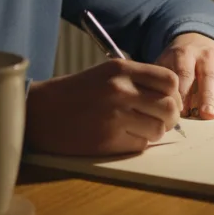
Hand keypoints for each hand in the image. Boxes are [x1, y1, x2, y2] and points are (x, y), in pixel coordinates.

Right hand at [25, 59, 181, 155]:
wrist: (40, 112)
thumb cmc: (74, 93)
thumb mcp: (105, 74)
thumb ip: (137, 82)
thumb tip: (170, 100)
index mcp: (121, 69)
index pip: (169, 80)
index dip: (173, 94)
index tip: (166, 101)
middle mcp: (121, 90)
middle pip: (169, 107)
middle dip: (169, 118)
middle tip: (159, 121)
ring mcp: (115, 116)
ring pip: (158, 129)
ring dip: (152, 132)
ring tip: (136, 129)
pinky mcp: (108, 141)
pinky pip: (140, 145)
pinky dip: (136, 143)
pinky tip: (120, 137)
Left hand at [155, 33, 213, 119]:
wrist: (196, 41)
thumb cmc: (176, 61)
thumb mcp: (164, 62)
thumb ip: (160, 80)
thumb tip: (154, 103)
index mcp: (185, 53)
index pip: (184, 72)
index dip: (183, 90)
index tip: (180, 109)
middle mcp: (207, 56)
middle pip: (208, 77)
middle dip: (208, 96)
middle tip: (207, 115)